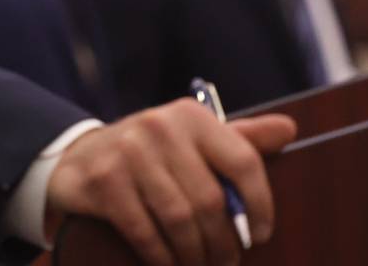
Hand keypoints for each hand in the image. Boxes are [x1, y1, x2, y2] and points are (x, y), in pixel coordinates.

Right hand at [44, 100, 295, 265]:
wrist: (78, 157)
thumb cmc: (150, 154)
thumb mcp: (192, 139)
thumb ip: (240, 139)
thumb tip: (289, 129)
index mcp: (191, 116)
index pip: (243, 160)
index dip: (260, 204)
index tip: (262, 234)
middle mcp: (160, 127)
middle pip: (211, 200)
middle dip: (223, 243)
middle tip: (226, 262)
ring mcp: (128, 152)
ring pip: (180, 220)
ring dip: (195, 254)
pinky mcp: (104, 181)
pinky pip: (145, 232)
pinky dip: (163, 256)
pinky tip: (170, 264)